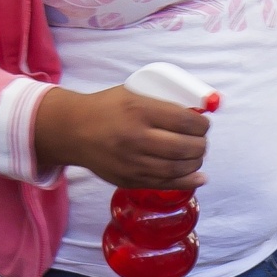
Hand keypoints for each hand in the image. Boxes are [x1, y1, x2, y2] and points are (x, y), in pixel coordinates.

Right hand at [33, 85, 208, 189]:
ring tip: (196, 155)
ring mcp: (133, 162)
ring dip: (195, 163)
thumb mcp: (133, 93)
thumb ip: (162, 103)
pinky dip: (187, 182)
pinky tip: (199, 177)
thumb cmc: (107, 108)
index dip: (202, 125)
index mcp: (140, 110)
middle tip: (201, 141)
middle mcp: (137, 138)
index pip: (186, 122)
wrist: (73, 130)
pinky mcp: (129, 179)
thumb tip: (198, 114)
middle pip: (185, 147)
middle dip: (201, 145)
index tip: (204, 125)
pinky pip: (165, 184)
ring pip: (178, 168)